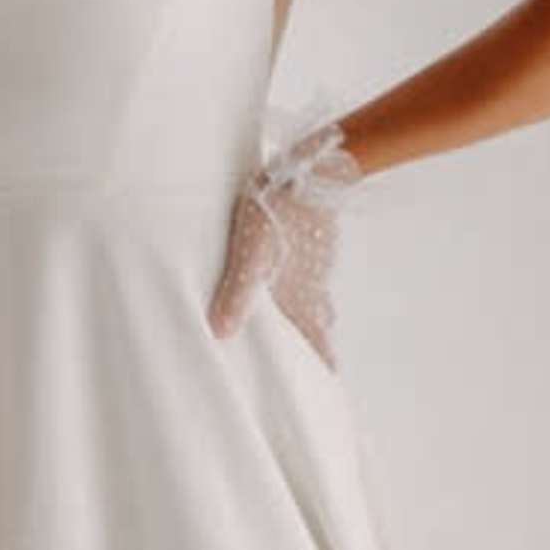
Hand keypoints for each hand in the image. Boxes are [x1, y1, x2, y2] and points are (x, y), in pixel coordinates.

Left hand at [210, 116, 356, 360]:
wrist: (307, 167)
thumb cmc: (276, 210)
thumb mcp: (251, 255)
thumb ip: (238, 294)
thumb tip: (221, 333)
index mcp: (302, 295)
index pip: (316, 339)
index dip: (321, 361)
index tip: (328, 382)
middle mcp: (314, 283)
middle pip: (318, 321)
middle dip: (315, 340)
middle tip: (315, 355)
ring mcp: (317, 260)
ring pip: (316, 294)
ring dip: (309, 310)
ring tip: (302, 320)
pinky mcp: (314, 237)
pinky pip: (312, 268)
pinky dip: (305, 280)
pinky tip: (292, 271)